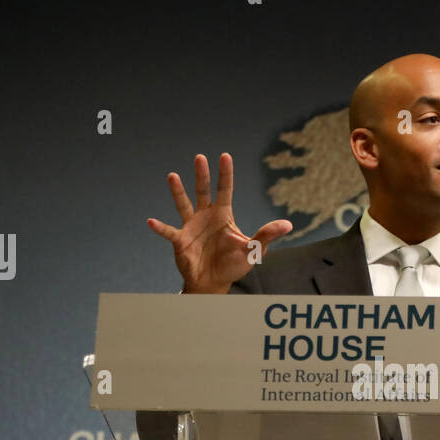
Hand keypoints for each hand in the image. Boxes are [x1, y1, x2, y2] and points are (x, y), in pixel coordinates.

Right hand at [147, 153, 291, 293]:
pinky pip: (168, 232)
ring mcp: (191, 227)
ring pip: (183, 205)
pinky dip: (160, 228)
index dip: (225, 174)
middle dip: (202, 175)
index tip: (224, 156)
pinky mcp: (180, 241)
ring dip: (178, 191)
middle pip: (203, 191)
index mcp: (223, 215)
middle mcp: (205, 216)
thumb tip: (288, 224)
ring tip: (172, 176)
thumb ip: (267, 235)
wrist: (214, 283)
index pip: (224, 190)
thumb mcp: (253, 250)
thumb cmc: (233, 265)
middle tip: (200, 157)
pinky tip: (151, 221)